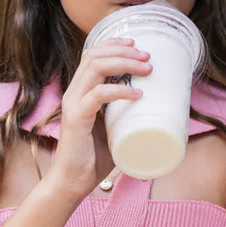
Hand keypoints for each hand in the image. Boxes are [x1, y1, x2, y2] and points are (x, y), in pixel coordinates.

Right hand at [47, 38, 149, 198]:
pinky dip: (120, 90)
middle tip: (147, 56)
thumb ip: (122, 116)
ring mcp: (73, 104)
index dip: (112, 45)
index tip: (135, 44)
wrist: (72, 181)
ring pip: (96, 68)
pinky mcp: (77, 118)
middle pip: (95, 56)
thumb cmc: (92, 159)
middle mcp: (74, 93)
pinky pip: (99, 95)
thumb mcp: (111, 130)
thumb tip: (154, 110)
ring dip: (124, 63)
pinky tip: (137, 94)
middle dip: (123, 51)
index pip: (91, 56)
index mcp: (79, 93)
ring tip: (146, 68)